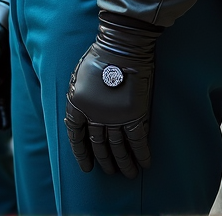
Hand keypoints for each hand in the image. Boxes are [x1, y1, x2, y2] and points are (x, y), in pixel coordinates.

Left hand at [64, 11, 159, 178]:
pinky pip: (138, 141)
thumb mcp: (79, 75)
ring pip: (118, 147)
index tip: (86, 166)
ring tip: (127, 174)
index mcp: (77, 104)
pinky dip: (142, 154)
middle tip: (110, 171)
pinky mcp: (134, 114)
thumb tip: (80, 114)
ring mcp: (115, 116)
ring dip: (123, 163)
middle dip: (104, 161)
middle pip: (98, 144)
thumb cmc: (100, 55)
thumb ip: (79, 96)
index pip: (76, 135)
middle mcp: (94, 114)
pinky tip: (145, 164)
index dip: (81, 153)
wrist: (121, 46)